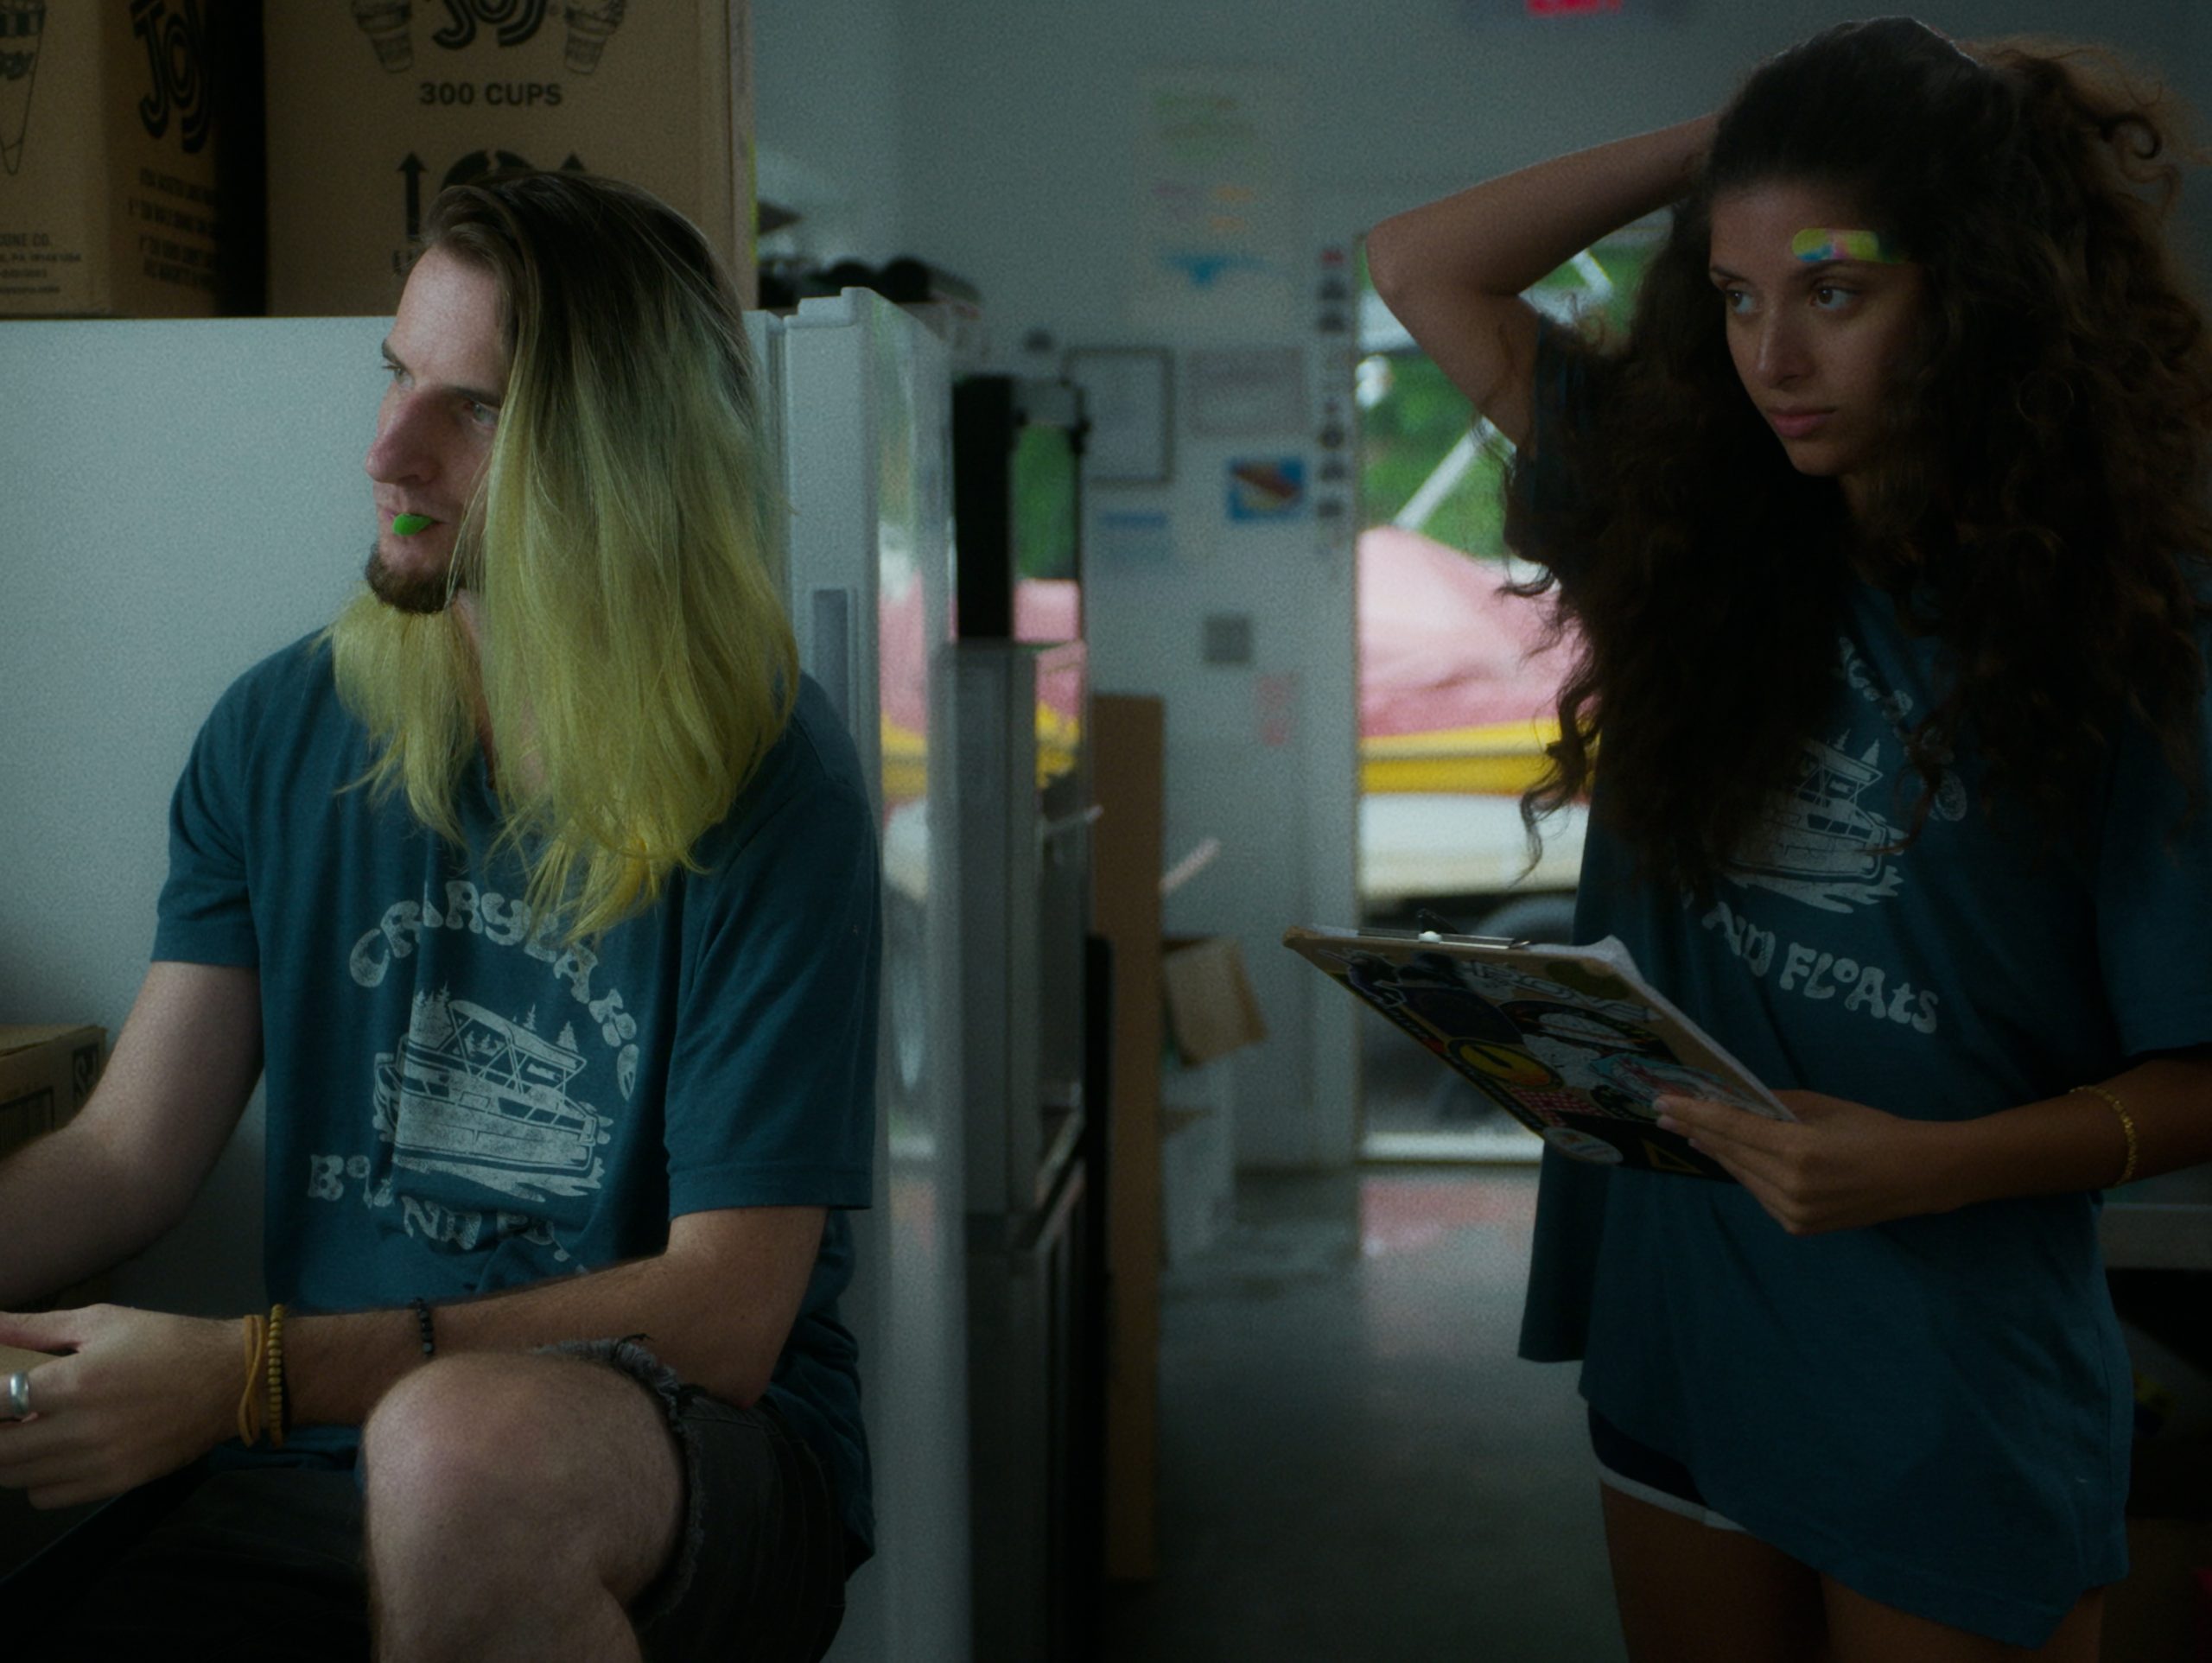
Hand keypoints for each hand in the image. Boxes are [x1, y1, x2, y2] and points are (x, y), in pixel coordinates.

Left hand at [0, 1305, 240, 1507]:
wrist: (232, 1378)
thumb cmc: (166, 1341)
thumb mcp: (103, 1321)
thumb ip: (36, 1327)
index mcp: (73, 1381)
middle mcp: (79, 1429)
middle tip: (8, 1415)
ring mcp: (97, 1462)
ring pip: (14, 1478)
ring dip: (11, 1456)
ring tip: (31, 1431)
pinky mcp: (114, 1483)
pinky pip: (46, 1496)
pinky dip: (38, 1479)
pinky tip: (55, 1454)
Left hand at [1655, 1089, 1957, 1234]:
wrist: (1918, 1176)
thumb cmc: (1873, 1130)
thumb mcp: (1822, 1106)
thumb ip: (1774, 1106)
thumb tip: (1731, 1101)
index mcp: (1799, 1150)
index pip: (1732, 1127)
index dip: (1694, 1113)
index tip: (1661, 1101)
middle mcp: (1791, 1186)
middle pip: (1731, 1152)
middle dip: (1696, 1130)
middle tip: (1666, 1112)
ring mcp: (1794, 1213)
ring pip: (1741, 1176)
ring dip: (1718, 1152)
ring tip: (1692, 1130)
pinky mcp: (1799, 1227)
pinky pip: (1759, 1193)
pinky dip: (1746, 1173)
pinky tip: (1732, 1156)